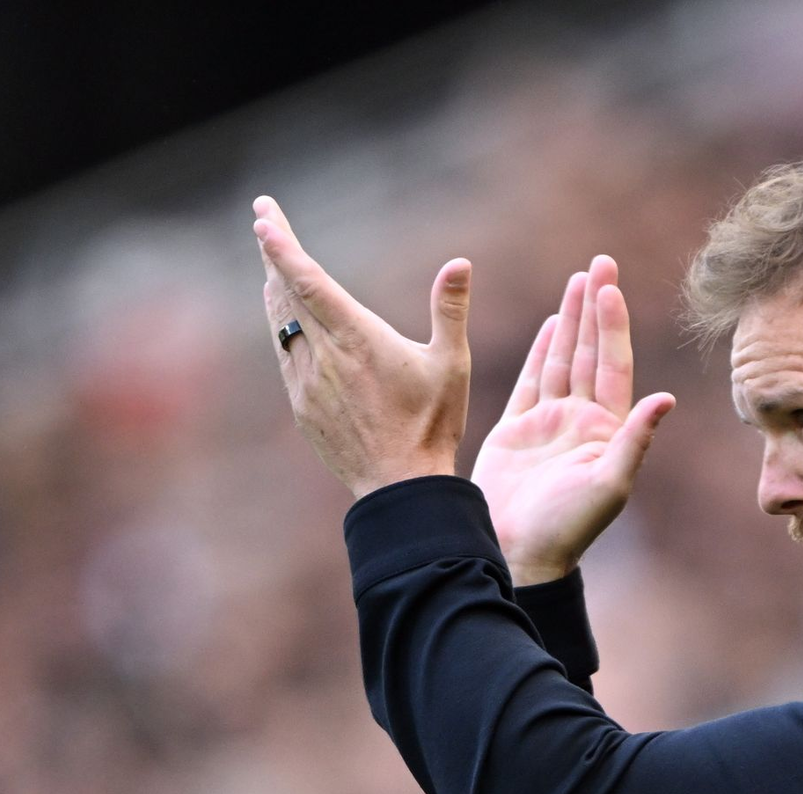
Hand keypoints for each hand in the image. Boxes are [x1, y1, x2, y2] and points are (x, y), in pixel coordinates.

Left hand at [253, 195, 470, 497]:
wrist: (400, 486)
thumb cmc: (432, 425)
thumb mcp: (451, 365)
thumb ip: (450, 310)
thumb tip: (460, 263)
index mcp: (358, 339)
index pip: (309, 281)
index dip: (283, 247)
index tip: (263, 218)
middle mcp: (324, 357)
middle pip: (286, 294)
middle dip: (273, 255)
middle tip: (263, 222)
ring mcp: (307, 384)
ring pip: (281, 325)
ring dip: (275, 290)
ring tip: (271, 265)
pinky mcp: (303, 407)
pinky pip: (285, 356)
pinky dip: (282, 328)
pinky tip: (285, 322)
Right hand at [471, 256, 674, 585]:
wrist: (519, 552)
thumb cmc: (567, 526)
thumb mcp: (609, 483)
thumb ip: (635, 439)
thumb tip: (668, 397)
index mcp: (607, 430)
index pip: (612, 364)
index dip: (612, 324)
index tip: (611, 285)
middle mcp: (582, 421)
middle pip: (590, 352)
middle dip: (595, 307)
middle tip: (600, 263)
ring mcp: (550, 425)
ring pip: (562, 360)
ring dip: (571, 320)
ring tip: (578, 280)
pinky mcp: (518, 432)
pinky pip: (533, 381)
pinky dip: (542, 351)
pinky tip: (553, 325)